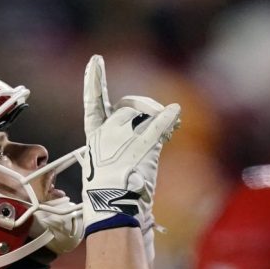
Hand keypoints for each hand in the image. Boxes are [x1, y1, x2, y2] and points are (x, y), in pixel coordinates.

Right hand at [80, 55, 179, 245]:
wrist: (111, 207)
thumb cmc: (109, 194)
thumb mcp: (104, 166)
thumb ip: (118, 147)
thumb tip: (143, 138)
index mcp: (94, 137)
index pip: (93, 103)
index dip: (94, 81)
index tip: (96, 60)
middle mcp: (107, 131)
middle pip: (129, 108)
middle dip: (145, 112)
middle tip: (160, 120)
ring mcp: (124, 137)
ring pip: (146, 115)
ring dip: (159, 118)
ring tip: (169, 130)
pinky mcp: (142, 146)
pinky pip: (157, 127)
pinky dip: (168, 119)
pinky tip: (176, 110)